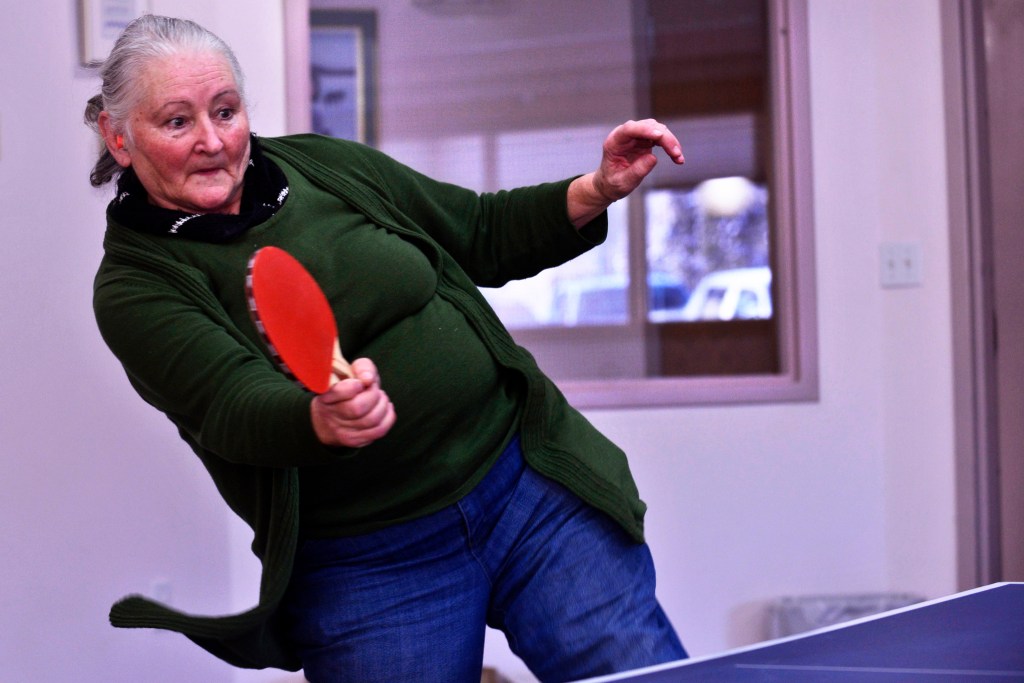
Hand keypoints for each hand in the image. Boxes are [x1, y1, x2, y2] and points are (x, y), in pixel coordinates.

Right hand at [310, 358, 395, 447]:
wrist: (331, 419)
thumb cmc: (346, 389)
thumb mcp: (350, 372)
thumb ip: (361, 367)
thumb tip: (368, 379)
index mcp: (325, 395)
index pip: (338, 391)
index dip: (354, 386)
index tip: (360, 383)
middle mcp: (329, 415)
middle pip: (358, 407)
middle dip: (373, 395)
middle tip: (374, 389)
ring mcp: (341, 431)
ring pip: (371, 420)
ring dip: (382, 405)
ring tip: (380, 397)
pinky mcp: (354, 440)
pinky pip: (379, 430)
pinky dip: (388, 416)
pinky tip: (385, 408)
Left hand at [568, 119, 683, 226]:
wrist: (610, 184)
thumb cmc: (612, 183)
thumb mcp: (622, 182)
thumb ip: (636, 171)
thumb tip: (653, 158)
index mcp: (614, 142)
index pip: (630, 129)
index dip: (645, 130)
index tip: (659, 135)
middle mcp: (626, 135)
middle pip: (648, 127)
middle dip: (664, 138)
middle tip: (676, 153)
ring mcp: (636, 136)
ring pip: (657, 129)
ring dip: (670, 141)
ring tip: (678, 158)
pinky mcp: (645, 140)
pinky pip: (661, 138)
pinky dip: (670, 146)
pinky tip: (677, 156)